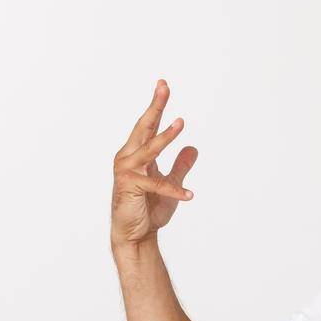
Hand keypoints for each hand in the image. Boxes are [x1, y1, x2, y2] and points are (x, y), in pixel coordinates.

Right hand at [112, 79, 197, 246]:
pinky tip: (189, 195)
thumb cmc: (148, 210)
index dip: (156, 105)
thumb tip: (193, 148)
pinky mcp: (130, 187)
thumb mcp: (171, 184)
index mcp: (136, 154)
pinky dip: (174, 190)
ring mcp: (127, 171)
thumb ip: (180, 166)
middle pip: (144, 127)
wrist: (135, 235)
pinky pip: (156, 185)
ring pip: (149, 149)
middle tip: (164, 86)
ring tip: (181, 123)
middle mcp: (128, 158)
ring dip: (165, 136)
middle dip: (155, 106)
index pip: (148, 125)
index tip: (163, 85)